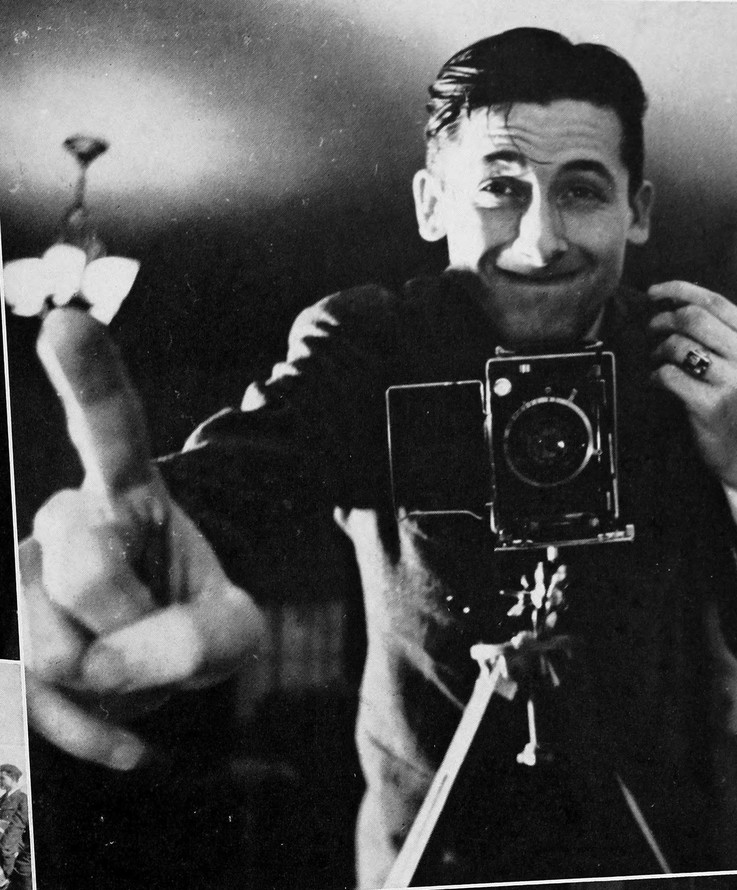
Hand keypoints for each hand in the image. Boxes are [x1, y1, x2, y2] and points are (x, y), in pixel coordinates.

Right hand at [21, 309, 265, 769]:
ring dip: (113, 677)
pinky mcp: (9, 648)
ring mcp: (25, 583)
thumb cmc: (188, 625)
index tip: (69, 324)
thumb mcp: (235, 630)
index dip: (91, 381)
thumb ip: (205, 639)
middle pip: (80, 560)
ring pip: (50, 640)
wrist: (152, 660)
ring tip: (131, 663)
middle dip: (130, 612)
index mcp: (127, 498)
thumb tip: (107, 665)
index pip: (111, 433)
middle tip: (151, 622)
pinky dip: (90, 731)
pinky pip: (31, 702)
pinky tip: (130, 741)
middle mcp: (63, 525)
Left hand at [646, 281, 736, 554]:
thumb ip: (721, 332)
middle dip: (662, 320)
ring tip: (657, 361)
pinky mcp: (710, 404)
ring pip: (677, 344)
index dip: (678, 290)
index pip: (714, 301)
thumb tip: (677, 301)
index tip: (653, 292)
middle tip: (650, 331)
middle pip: (692, 317)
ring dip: (657, 351)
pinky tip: (656, 383)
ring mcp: (733, 381)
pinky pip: (667, 375)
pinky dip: (654, 377)